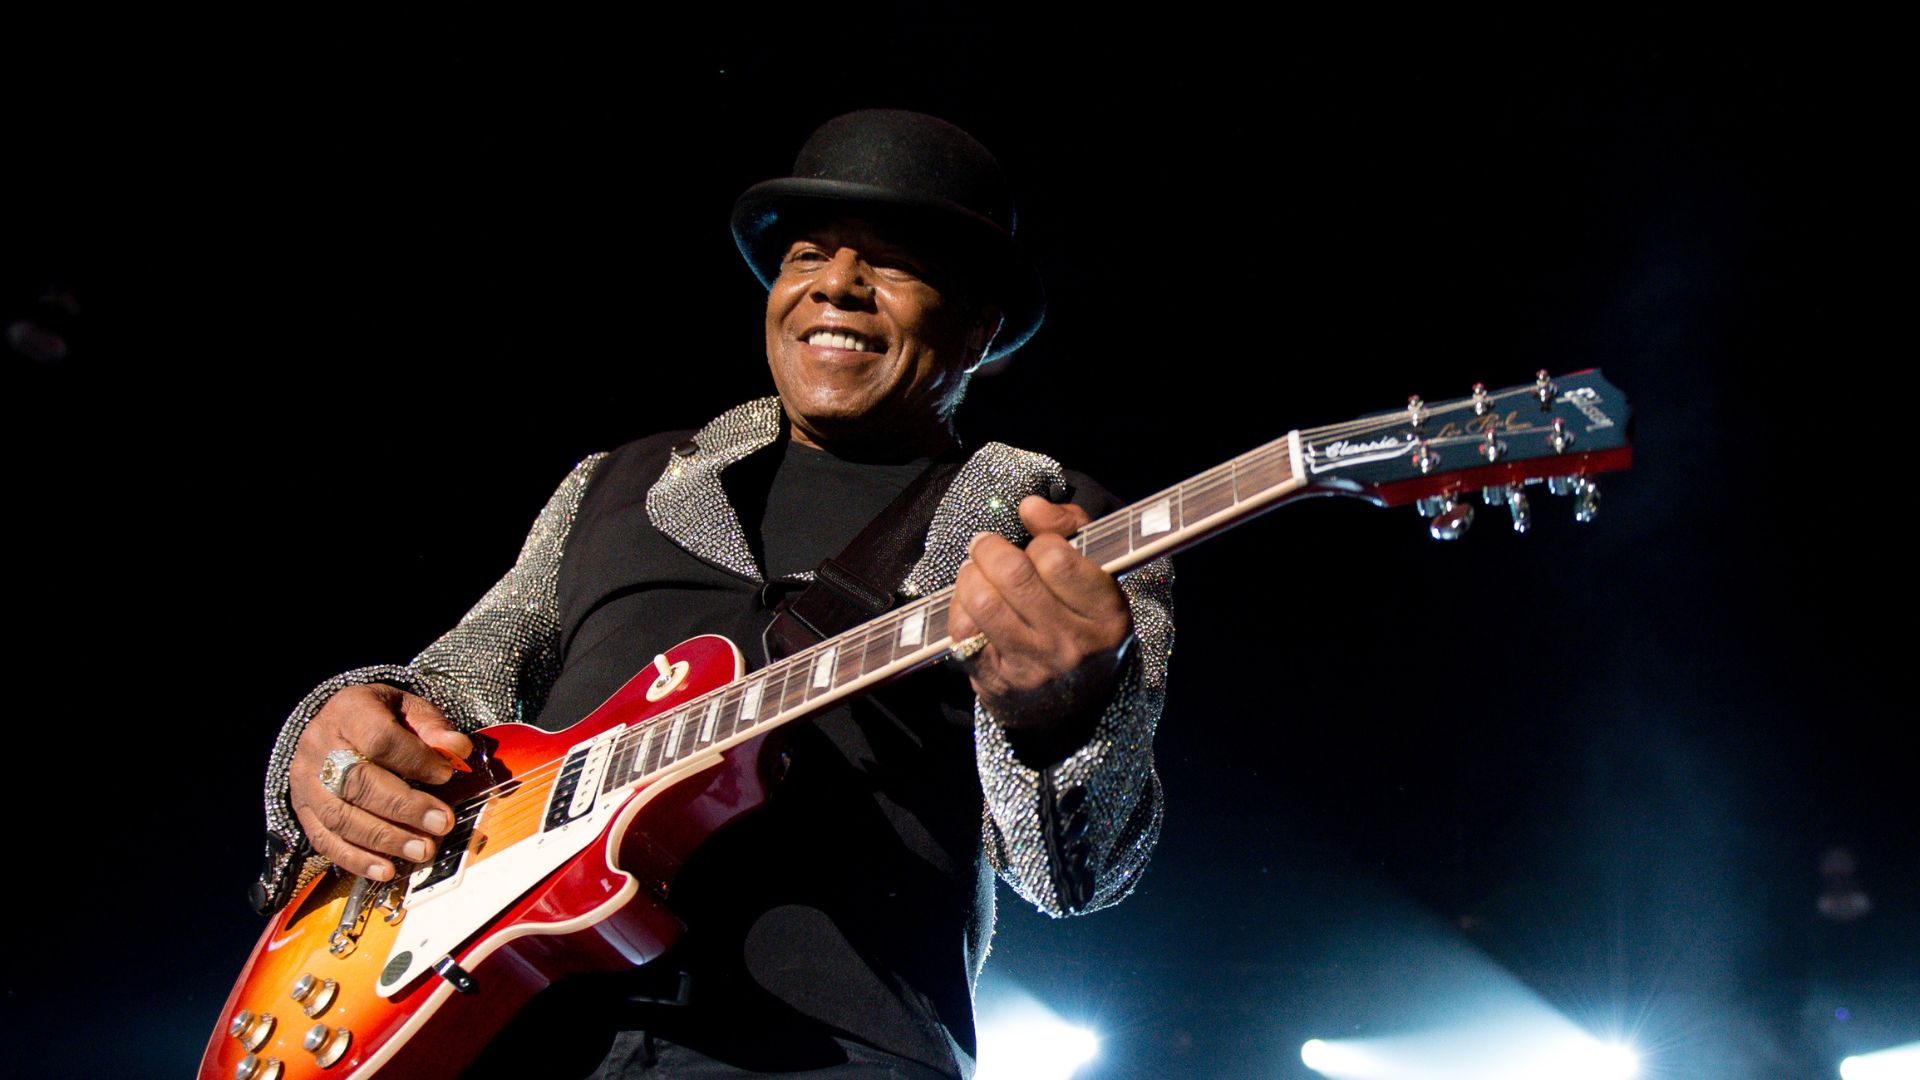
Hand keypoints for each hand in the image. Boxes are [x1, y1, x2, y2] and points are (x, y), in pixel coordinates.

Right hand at [289, 684, 473, 880]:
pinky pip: (325, 840)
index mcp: (348, 711)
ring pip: (340, 817)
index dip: (415, 761)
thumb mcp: (407, 708)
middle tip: (440, 824)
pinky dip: (357, 859)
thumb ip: (432, 727)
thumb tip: (459, 749)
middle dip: (404, 808)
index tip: (445, 775)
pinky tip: (386, 870)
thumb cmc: (379, 717)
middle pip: (358, 783)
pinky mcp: (303, 811)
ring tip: (421, 850)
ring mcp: (306, 782)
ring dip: (384, 839)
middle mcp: (319, 747)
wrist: (335, 724)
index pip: (380, 740)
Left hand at [950, 495, 1132, 735]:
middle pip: (1014, 575)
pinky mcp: (997, 681)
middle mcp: (1072, 644)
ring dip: (970, 575)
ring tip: (974, 571)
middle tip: (985, 545)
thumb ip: (1069, 527)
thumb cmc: (1082, 623)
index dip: (1038, 542)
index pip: (1056, 558)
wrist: (1075, 706)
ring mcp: (1034, 667)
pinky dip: (958, 607)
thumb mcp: (1096, 572)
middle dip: (990, 549)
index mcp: (1106, 613)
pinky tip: (970, 605)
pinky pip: (962, 630)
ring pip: (983, 601)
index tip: (1036, 547)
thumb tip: (1030, 505)